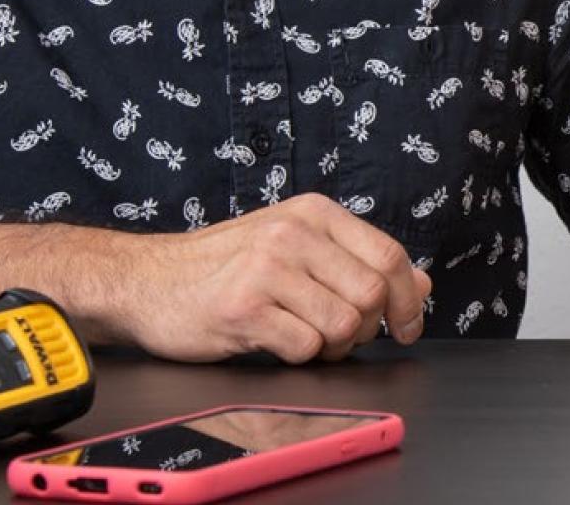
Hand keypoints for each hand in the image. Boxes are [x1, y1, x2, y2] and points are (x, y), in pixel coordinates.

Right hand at [112, 193, 429, 362]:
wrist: (146, 279)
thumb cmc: (225, 266)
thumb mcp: (297, 247)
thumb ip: (358, 261)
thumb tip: (423, 285)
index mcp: (314, 213)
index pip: (390, 254)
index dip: (409, 298)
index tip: (407, 326)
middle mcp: (294, 233)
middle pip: (373, 294)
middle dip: (368, 328)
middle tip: (344, 337)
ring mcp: (267, 268)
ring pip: (344, 325)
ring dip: (334, 346)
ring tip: (305, 337)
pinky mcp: (243, 308)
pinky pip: (305, 348)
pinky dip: (300, 357)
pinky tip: (276, 342)